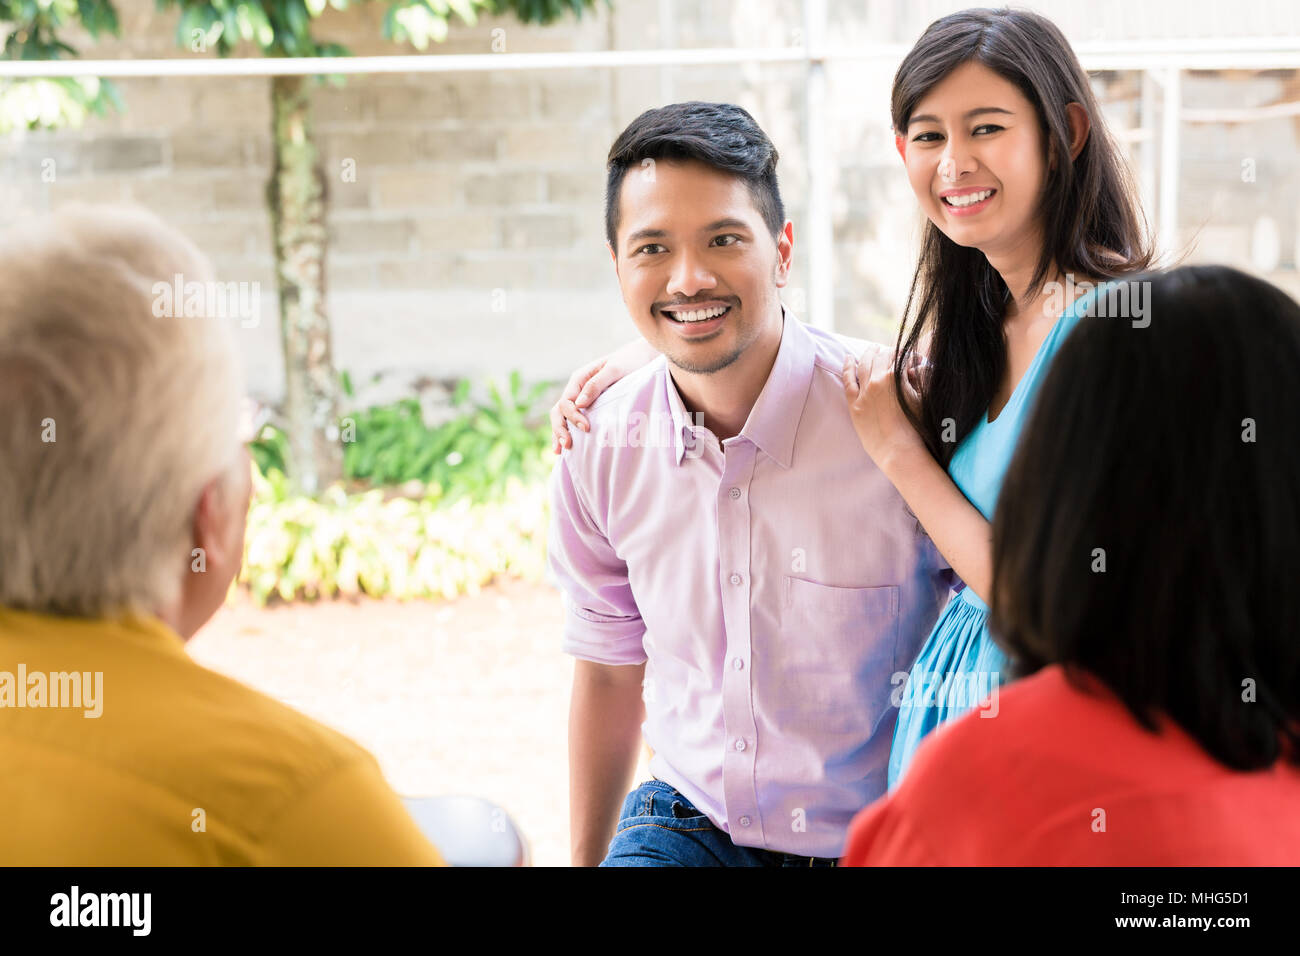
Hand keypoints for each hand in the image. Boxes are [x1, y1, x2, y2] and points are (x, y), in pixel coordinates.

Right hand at [549, 338, 660, 452]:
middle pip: (559, 411)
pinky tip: (568, 447)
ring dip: (559, 433)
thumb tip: (579, 404)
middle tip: (567, 446)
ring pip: (562, 417)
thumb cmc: (630, 361)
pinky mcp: (591, 406)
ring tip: (560, 451)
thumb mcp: (614, 370)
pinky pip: (573, 420)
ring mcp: (582, 398)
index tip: (586, 428)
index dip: (573, 416)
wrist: (643, 358)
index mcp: (579, 378)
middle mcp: (577, 388)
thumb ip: (596, 384)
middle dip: (560, 429)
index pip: (566, 401)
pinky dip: (568, 432)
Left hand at [840, 344, 926, 470]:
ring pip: (863, 365)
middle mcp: (878, 380)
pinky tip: (848, 358)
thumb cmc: (917, 428)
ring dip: (869, 354)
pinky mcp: (855, 405)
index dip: (908, 355)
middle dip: (888, 352)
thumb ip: (917, 379)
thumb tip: (914, 367)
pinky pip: (848, 380)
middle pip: (881, 357)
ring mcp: (864, 393)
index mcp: (896, 376)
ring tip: (872, 349)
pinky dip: (847, 367)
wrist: (900, 452)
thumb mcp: (922, 399)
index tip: (913, 359)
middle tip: (890, 351)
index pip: (900, 355)